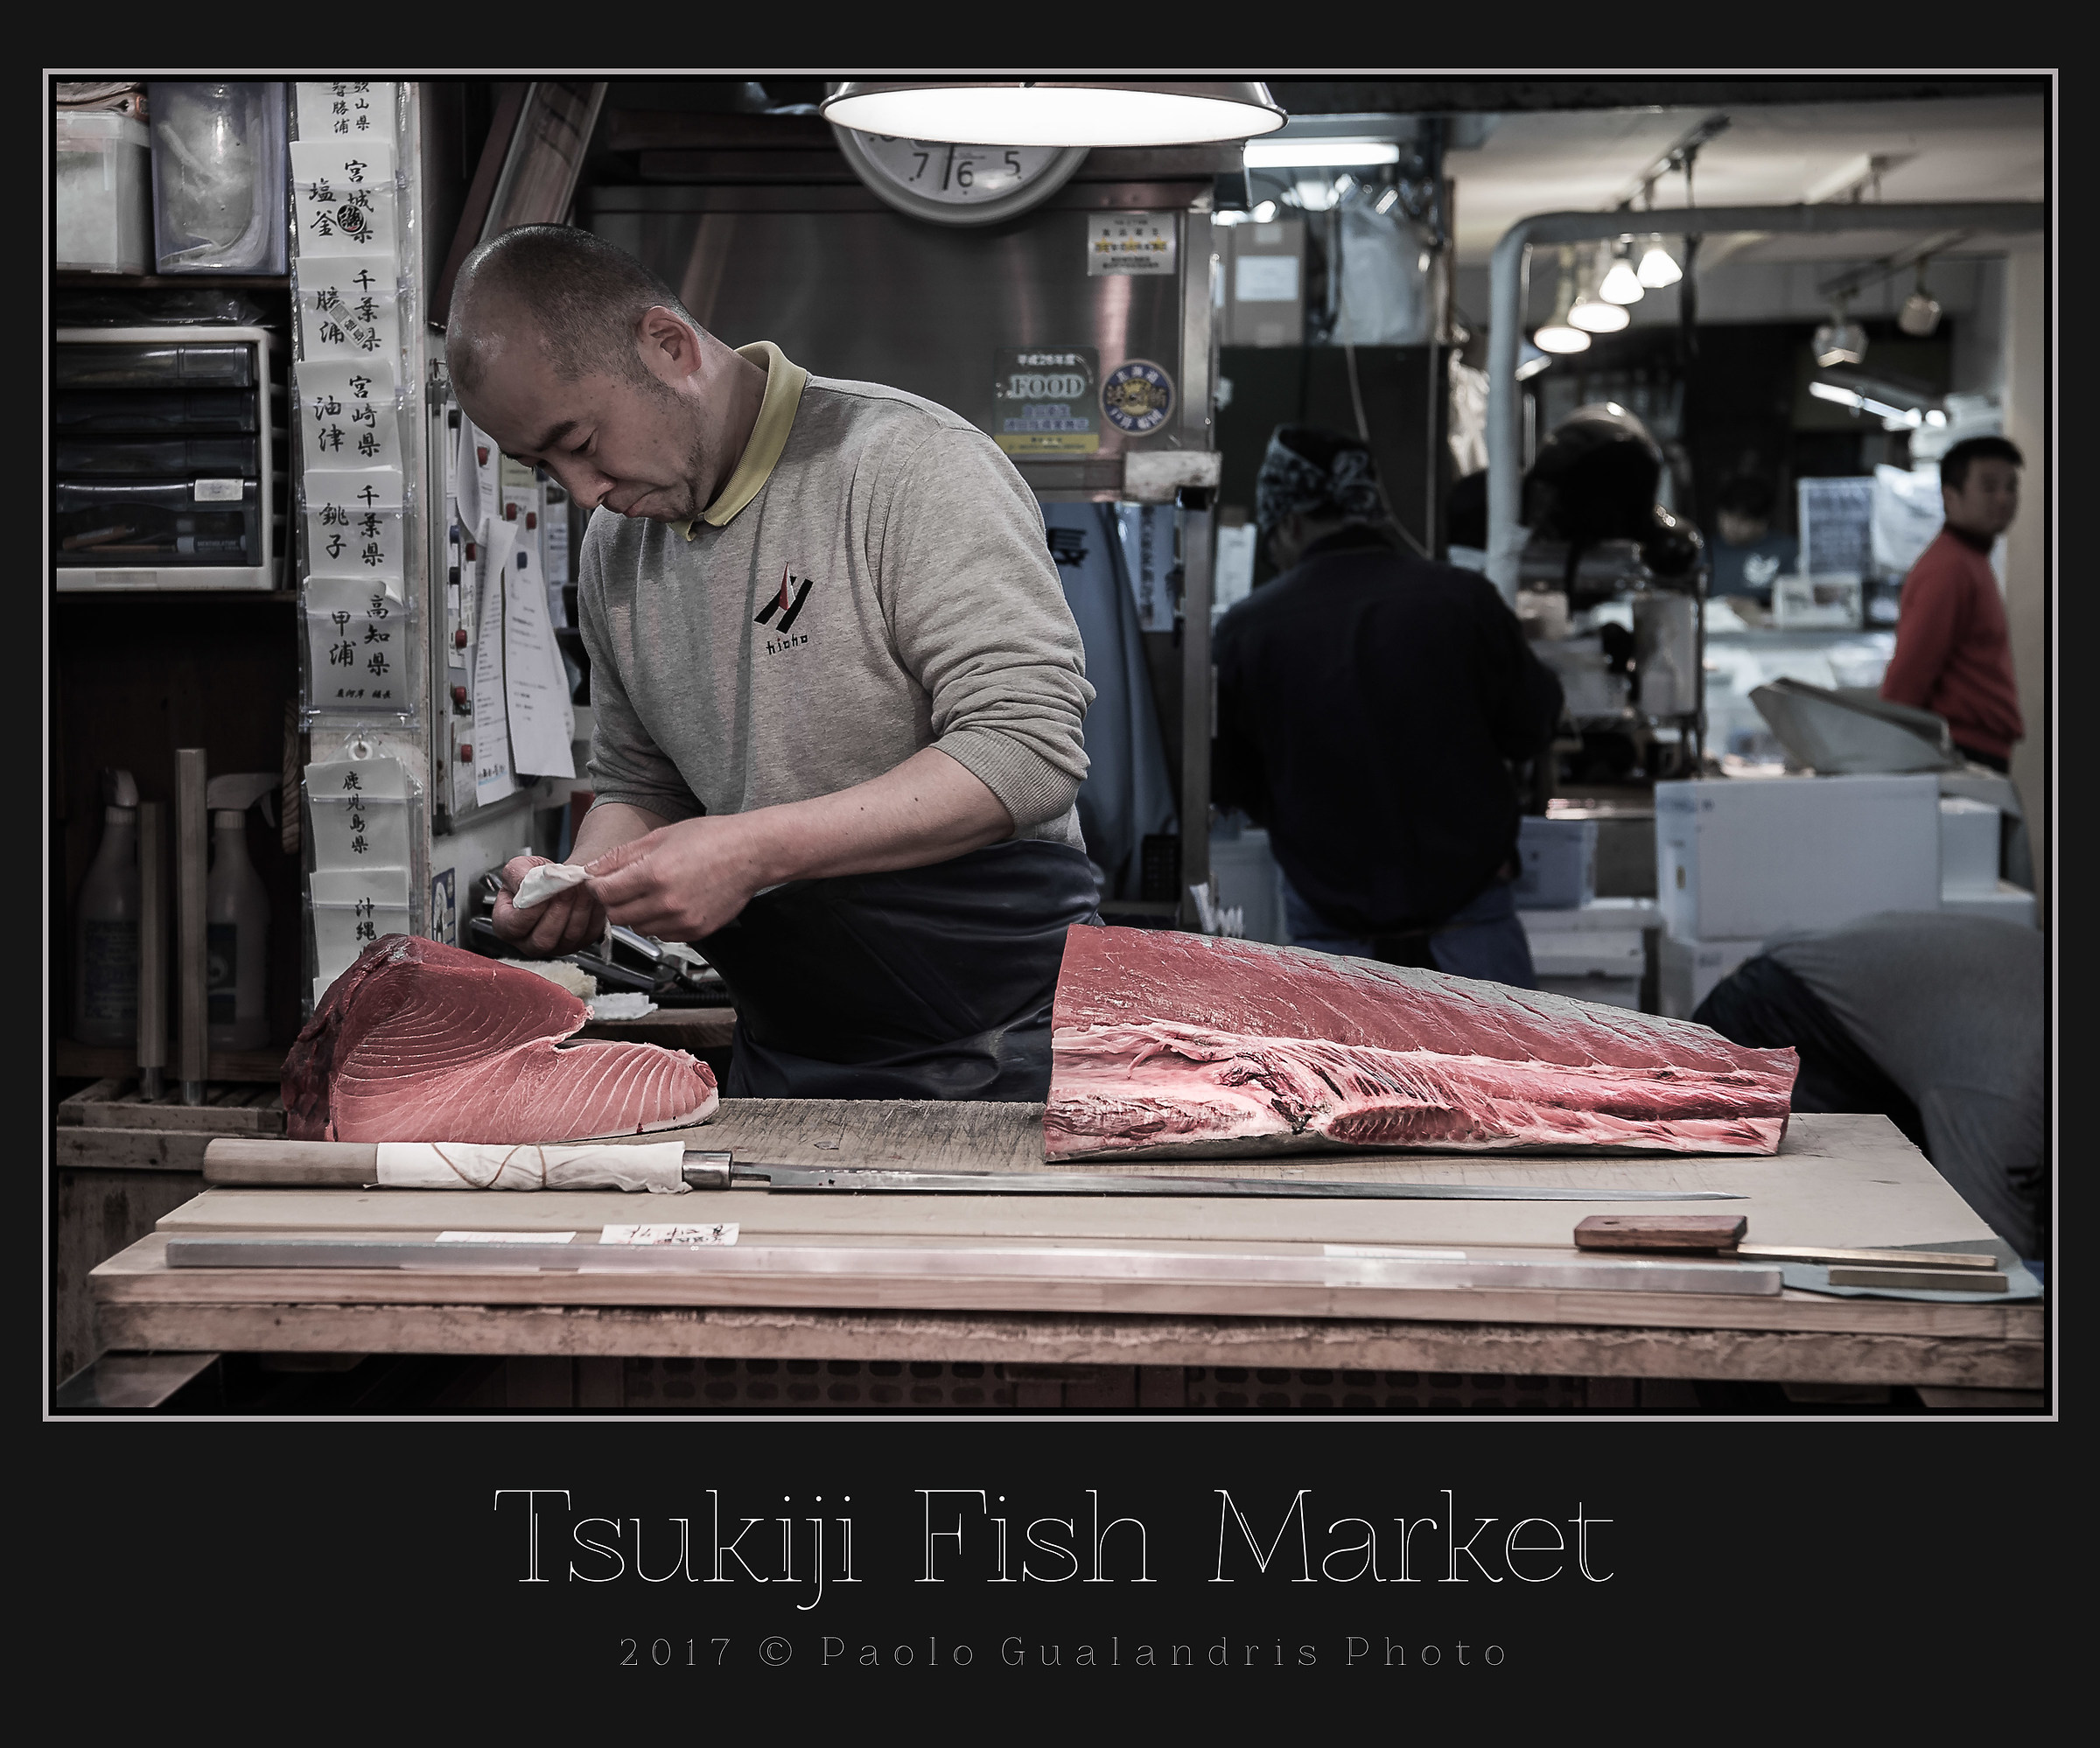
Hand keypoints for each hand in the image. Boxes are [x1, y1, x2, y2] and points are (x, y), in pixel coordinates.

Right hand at [490, 853, 606, 956]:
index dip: (532, 909)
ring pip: (570, 936)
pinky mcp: (579, 943)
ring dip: (579, 908)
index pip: (516, 926)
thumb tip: (527, 882)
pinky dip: (592, 912)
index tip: (545, 891)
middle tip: (567, 888)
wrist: (554, 881)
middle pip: (544, 938)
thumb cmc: (531, 879)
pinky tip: (590, 895)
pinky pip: (589, 933)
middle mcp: (530, 943)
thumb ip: (517, 875)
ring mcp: (556, 947)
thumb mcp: (517, 869)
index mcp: (506, 927)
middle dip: (559, 909)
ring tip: (580, 887)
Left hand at [584, 816, 770, 941]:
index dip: (598, 885)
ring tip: (653, 892)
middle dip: (614, 900)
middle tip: (625, 886)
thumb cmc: (713, 839)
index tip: (601, 880)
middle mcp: (667, 902)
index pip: (605, 892)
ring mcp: (682, 921)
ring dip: (636, 913)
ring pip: (638, 927)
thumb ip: (622, 855)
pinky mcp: (695, 932)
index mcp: (654, 874)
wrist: (752, 853)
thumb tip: (593, 868)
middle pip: (616, 915)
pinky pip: (661, 934)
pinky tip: (670, 903)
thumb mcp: (661, 836)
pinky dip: (658, 922)